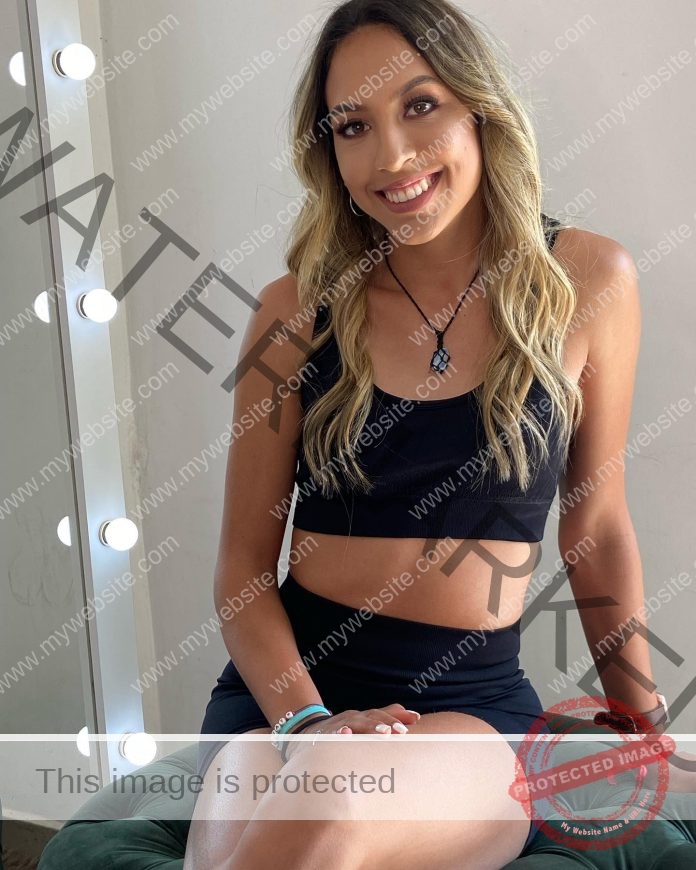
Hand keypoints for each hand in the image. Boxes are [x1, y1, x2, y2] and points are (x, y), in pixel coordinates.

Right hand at [281, 703, 420, 763]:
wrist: (307, 731)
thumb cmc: (346, 729)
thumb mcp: (366, 721)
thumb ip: (389, 717)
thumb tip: (416, 716)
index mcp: (363, 717)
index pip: (381, 714)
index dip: (396, 718)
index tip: (413, 722)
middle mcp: (352, 719)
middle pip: (370, 718)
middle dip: (386, 724)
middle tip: (401, 732)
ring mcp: (337, 727)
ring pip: (354, 725)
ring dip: (368, 728)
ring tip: (383, 733)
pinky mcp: (322, 737)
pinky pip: (330, 736)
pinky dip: (338, 735)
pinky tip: (346, 736)